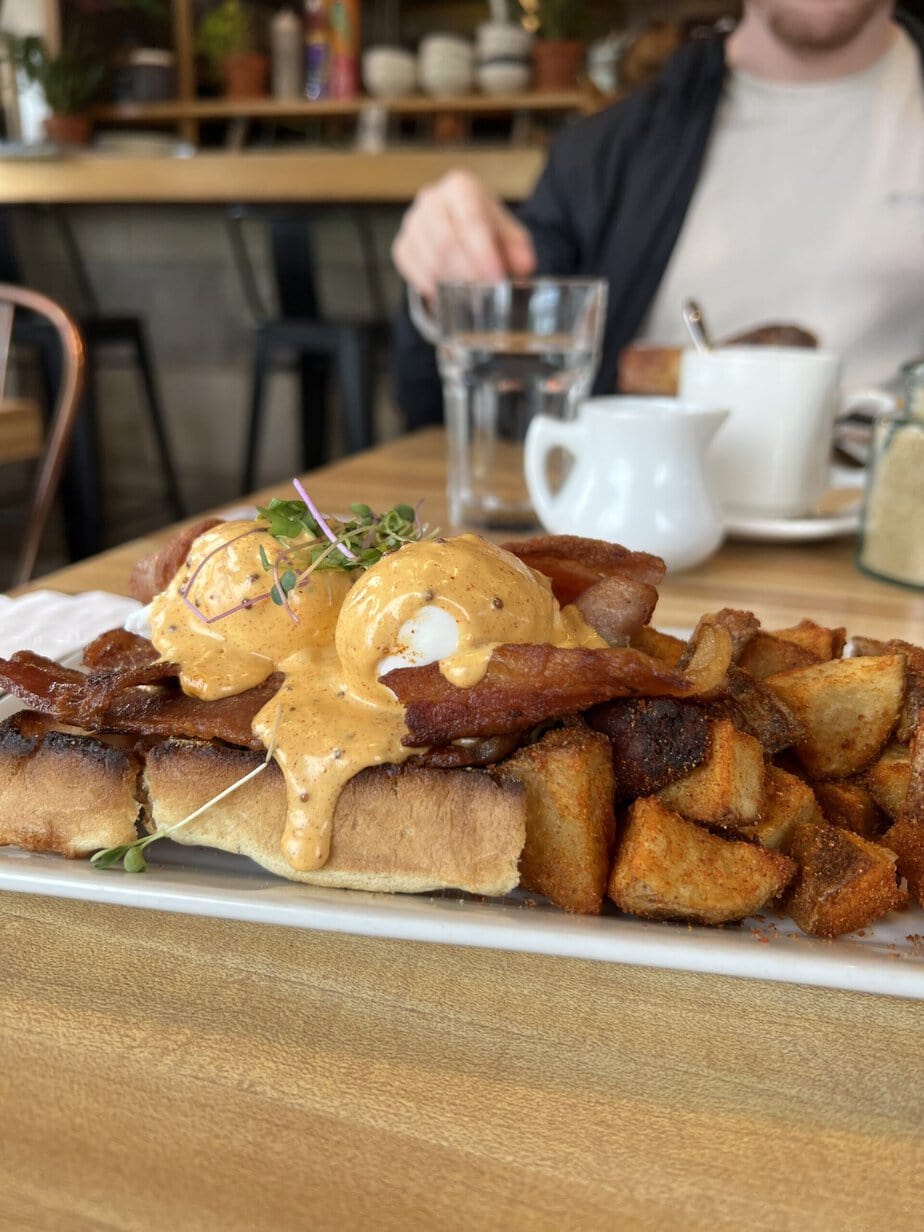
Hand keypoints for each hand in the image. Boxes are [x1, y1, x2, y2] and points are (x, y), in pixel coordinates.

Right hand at [392, 170, 535, 298]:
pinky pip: (413, 271)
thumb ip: (519, 249)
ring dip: (452, 283)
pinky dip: (433, 287)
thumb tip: (524, 265)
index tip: (496, 278)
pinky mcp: (402, 246)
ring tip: (471, 295)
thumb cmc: (487, 231)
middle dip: (467, 272)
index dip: (483, 252)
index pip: (470, 218)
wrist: (460, 231)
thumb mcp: (510, 235)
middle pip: (444, 240)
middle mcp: (432, 199)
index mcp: (461, 187)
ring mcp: (412, 222)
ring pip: (428, 259)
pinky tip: (449, 293)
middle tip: (484, 294)